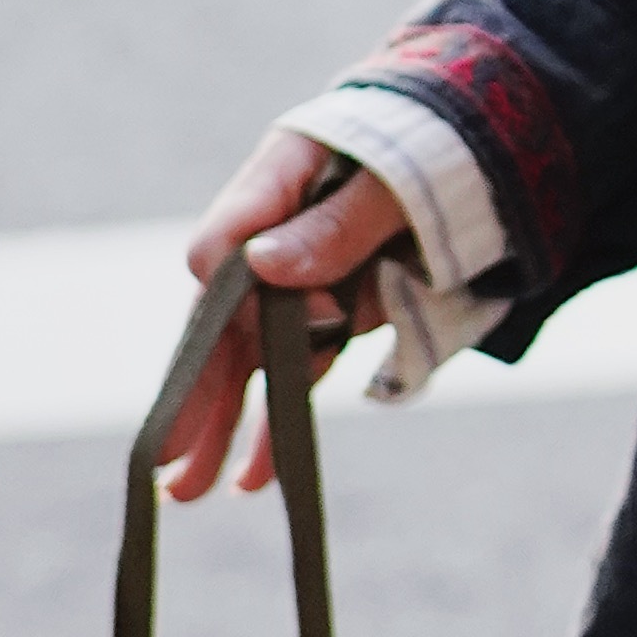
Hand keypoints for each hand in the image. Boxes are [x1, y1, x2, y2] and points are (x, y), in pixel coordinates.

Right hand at [168, 124, 404, 499]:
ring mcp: (297, 280)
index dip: (247, 291)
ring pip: (246, 360)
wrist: (470, 146)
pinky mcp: (327, 317)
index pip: (223, 246)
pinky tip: (251, 480)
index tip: (324, 317)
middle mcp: (272, 236)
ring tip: (188, 491)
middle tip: (167, 456)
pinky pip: (292, 376)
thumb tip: (264, 264)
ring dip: (220, 425)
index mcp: (277, 180)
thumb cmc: (431, 145)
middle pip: (221, 318)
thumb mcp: (399, 178)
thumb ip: (336, 222)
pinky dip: (275, 425)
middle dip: (197, 390)